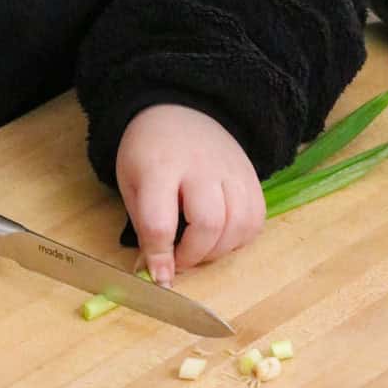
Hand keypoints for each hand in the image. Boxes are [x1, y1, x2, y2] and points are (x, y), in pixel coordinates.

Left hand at [115, 104, 265, 286]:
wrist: (177, 111)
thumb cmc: (149, 153)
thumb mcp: (131, 184)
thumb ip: (144, 228)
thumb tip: (157, 274)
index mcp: (160, 167)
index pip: (160, 222)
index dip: (160, 256)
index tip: (160, 276)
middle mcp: (200, 166)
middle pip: (209, 223)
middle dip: (194, 255)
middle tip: (180, 259)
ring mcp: (231, 169)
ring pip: (239, 224)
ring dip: (218, 251)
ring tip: (200, 248)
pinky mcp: (251, 175)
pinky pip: (256, 218)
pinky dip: (240, 239)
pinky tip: (221, 236)